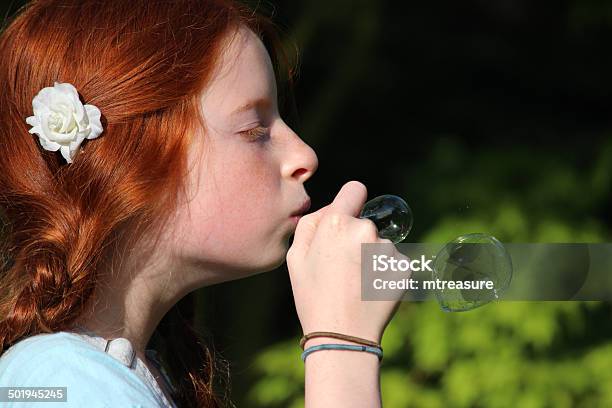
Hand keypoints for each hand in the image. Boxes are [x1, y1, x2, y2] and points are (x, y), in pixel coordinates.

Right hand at [287, 180, 405, 343]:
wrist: (342, 334)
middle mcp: (365, 230)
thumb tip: (331, 207)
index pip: (355, 189)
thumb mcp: (295, 257)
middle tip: (341, 268)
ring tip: (355, 284)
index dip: (350, 200)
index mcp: (336, 223)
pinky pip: (392, 262)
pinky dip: (384, 273)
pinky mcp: (403, 268)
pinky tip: (370, 291)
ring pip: (378, 244)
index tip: (348, 214)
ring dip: (370, 257)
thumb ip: (311, 223)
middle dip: (355, 238)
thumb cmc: (313, 295)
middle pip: (364, 223)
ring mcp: (387, 249)